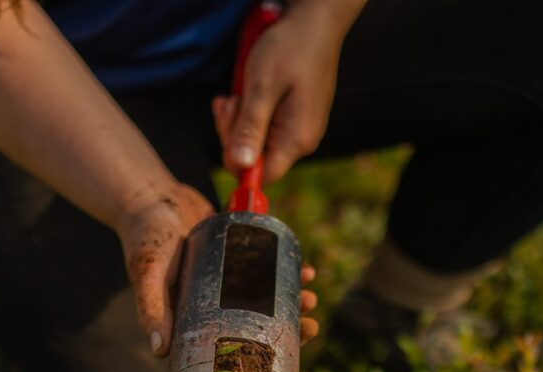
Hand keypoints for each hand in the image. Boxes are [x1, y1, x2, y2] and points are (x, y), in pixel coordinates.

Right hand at [116, 183, 319, 356]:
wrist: (152, 197)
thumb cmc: (144, 238)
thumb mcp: (147, 273)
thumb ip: (152, 307)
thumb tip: (160, 351)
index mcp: (191, 318)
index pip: (228, 345)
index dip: (257, 352)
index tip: (286, 352)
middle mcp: (212, 304)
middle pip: (254, 324)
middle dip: (286, 327)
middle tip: (310, 324)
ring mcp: (227, 281)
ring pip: (265, 299)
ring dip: (291, 300)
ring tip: (309, 295)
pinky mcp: (237, 256)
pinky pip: (266, 269)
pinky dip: (286, 270)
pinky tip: (304, 270)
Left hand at [212, 3, 347, 183]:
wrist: (315, 22)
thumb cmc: (290, 48)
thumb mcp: (262, 87)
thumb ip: (251, 128)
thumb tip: (240, 165)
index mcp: (297, 139)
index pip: (262, 177)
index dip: (238, 163)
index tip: (227, 129)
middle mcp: (301, 141)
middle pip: (256, 160)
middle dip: (234, 135)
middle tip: (229, 103)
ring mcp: (299, 130)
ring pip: (257, 143)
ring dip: (238, 122)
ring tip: (234, 96)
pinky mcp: (294, 119)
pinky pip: (264, 128)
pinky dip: (248, 114)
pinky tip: (243, 95)